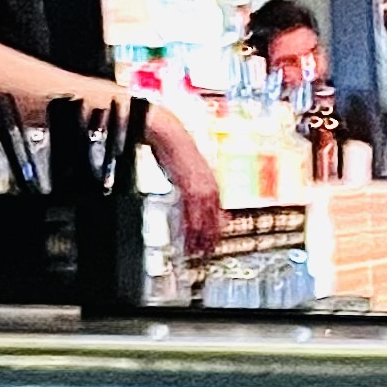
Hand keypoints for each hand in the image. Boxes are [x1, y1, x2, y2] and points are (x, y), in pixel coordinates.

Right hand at [137, 103, 225, 264]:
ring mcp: (201, 188)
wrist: (169, 134)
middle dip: (210, 238)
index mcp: (211, 183)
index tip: (213, 241)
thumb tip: (188, 196)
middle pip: (213, 219)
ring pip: (204, 219)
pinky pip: (191, 213)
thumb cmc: (174, 149)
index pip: (218, 212)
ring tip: (196, 251)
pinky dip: (190, 227)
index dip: (216, 228)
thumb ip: (191, 186)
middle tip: (206, 252)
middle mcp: (210, 186)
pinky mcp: (188, 187)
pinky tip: (188, 236)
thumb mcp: (187, 171)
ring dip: (200, 237)